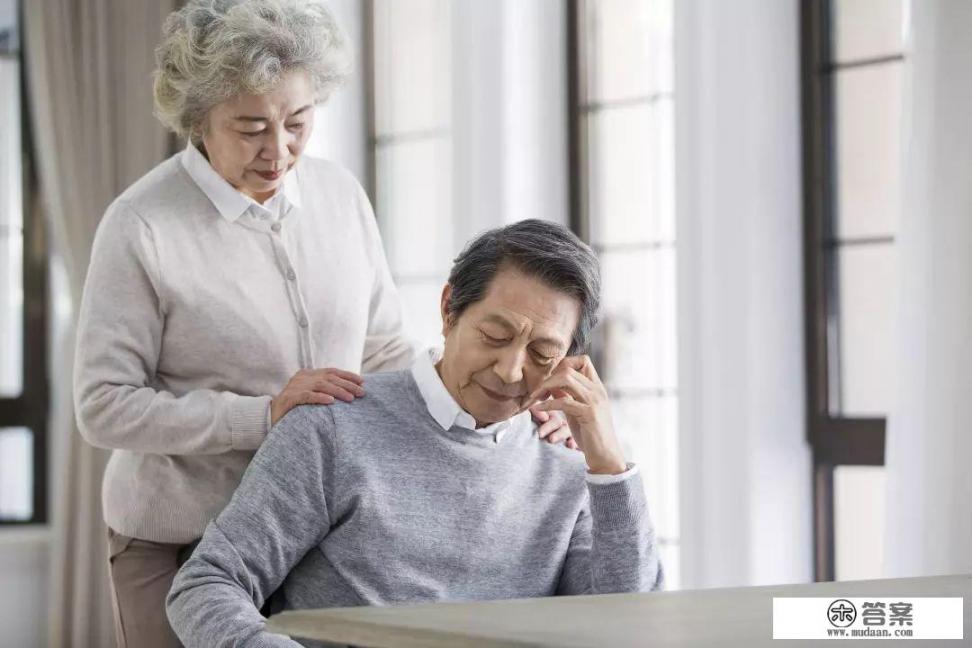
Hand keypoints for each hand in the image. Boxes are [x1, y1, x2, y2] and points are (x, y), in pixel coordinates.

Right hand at [271, 368, 364, 425]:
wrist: (269, 418)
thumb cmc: (295, 409)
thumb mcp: (310, 396)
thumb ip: (324, 390)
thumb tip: (350, 391)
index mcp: (308, 374)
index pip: (331, 371)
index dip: (347, 375)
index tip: (362, 382)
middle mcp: (302, 377)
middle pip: (329, 377)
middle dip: (347, 384)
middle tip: (361, 393)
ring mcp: (295, 387)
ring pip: (321, 385)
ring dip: (338, 391)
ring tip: (351, 398)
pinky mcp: (289, 398)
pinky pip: (307, 396)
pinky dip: (320, 397)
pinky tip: (331, 402)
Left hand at [529, 355, 625, 473]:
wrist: (606, 457)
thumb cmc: (592, 435)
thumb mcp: (577, 411)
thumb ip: (567, 396)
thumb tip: (551, 385)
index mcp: (597, 388)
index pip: (583, 361)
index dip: (564, 365)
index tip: (550, 379)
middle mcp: (597, 391)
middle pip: (569, 368)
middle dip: (548, 377)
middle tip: (536, 391)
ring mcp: (594, 401)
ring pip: (566, 378)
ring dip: (545, 386)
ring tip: (535, 398)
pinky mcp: (589, 414)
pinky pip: (563, 401)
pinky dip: (547, 403)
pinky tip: (539, 409)